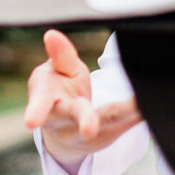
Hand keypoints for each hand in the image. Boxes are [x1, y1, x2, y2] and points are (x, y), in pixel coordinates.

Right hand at [25, 30, 137, 162]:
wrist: (63, 124)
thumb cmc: (58, 88)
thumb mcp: (57, 71)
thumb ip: (60, 56)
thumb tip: (51, 35)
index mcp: (45, 100)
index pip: (41, 105)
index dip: (35, 112)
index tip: (29, 122)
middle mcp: (62, 121)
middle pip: (75, 118)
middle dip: (85, 121)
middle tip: (90, 129)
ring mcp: (83, 134)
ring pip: (105, 124)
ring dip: (123, 114)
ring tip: (139, 106)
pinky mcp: (102, 139)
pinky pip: (120, 128)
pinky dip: (133, 118)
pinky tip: (145, 110)